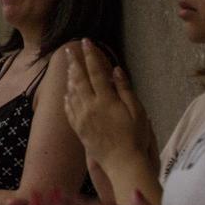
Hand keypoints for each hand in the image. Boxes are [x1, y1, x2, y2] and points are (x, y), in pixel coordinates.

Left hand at [64, 40, 152, 170]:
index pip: (96, 72)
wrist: (122, 162)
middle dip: (74, 62)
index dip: (91, 56)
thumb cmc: (135, 137)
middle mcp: (89, 106)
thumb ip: (124, 89)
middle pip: (79, 79)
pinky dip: (67, 97)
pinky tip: (67, 92)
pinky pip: (68, 109)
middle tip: (69, 49)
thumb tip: (115, 70)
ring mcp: (81, 117)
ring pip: (71, 92)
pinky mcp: (77, 128)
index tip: (86, 42)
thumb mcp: (137, 111)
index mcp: (105, 100)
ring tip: (69, 66)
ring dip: (69, 77)